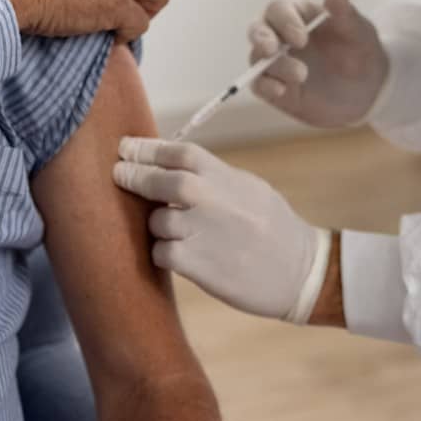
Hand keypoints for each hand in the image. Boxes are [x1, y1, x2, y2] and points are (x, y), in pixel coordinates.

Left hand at [112, 138, 325, 321]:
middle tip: (118, 173)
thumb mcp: (250, 189)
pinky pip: (163, 252)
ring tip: (167, 228)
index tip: (126, 147)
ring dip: (155, 223)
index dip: (148, 148)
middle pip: (163, 180)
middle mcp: (217, 201)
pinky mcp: (201, 266)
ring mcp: (208, 233)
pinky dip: (162, 252)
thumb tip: (172, 166)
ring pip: (159, 220)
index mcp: (229, 178)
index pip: (181, 152)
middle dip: (135, 175)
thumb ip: (214, 177)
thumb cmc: (275, 229)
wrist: (302, 273)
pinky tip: (174, 254)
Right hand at [248, 0, 387, 126]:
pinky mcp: (274, 87)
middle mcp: (279, 36)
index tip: (301, 38)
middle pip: (257, 30)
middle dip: (261, 38)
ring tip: (301, 75)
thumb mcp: (359, 33)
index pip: (278, 9)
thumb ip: (345, 14)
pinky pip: (259, 85)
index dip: (285, 21)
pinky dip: (265, 86)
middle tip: (272, 49)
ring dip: (274, 66)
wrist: (367, 89)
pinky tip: (280, 90)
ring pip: (257, 58)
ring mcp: (275, 62)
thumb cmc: (359, 52)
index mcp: (296, 14)